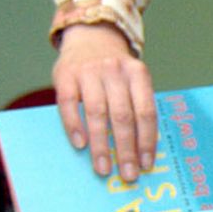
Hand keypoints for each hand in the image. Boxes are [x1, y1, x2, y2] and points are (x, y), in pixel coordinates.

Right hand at [53, 24, 156, 180]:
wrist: (91, 36)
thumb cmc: (117, 71)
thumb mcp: (134, 80)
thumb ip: (138, 106)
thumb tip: (142, 150)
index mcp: (139, 74)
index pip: (146, 112)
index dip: (147, 141)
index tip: (146, 165)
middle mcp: (115, 71)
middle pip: (123, 116)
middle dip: (126, 149)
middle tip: (127, 175)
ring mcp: (89, 72)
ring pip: (97, 113)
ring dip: (101, 145)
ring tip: (103, 168)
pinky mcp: (65, 75)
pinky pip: (69, 104)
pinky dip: (74, 126)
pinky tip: (80, 145)